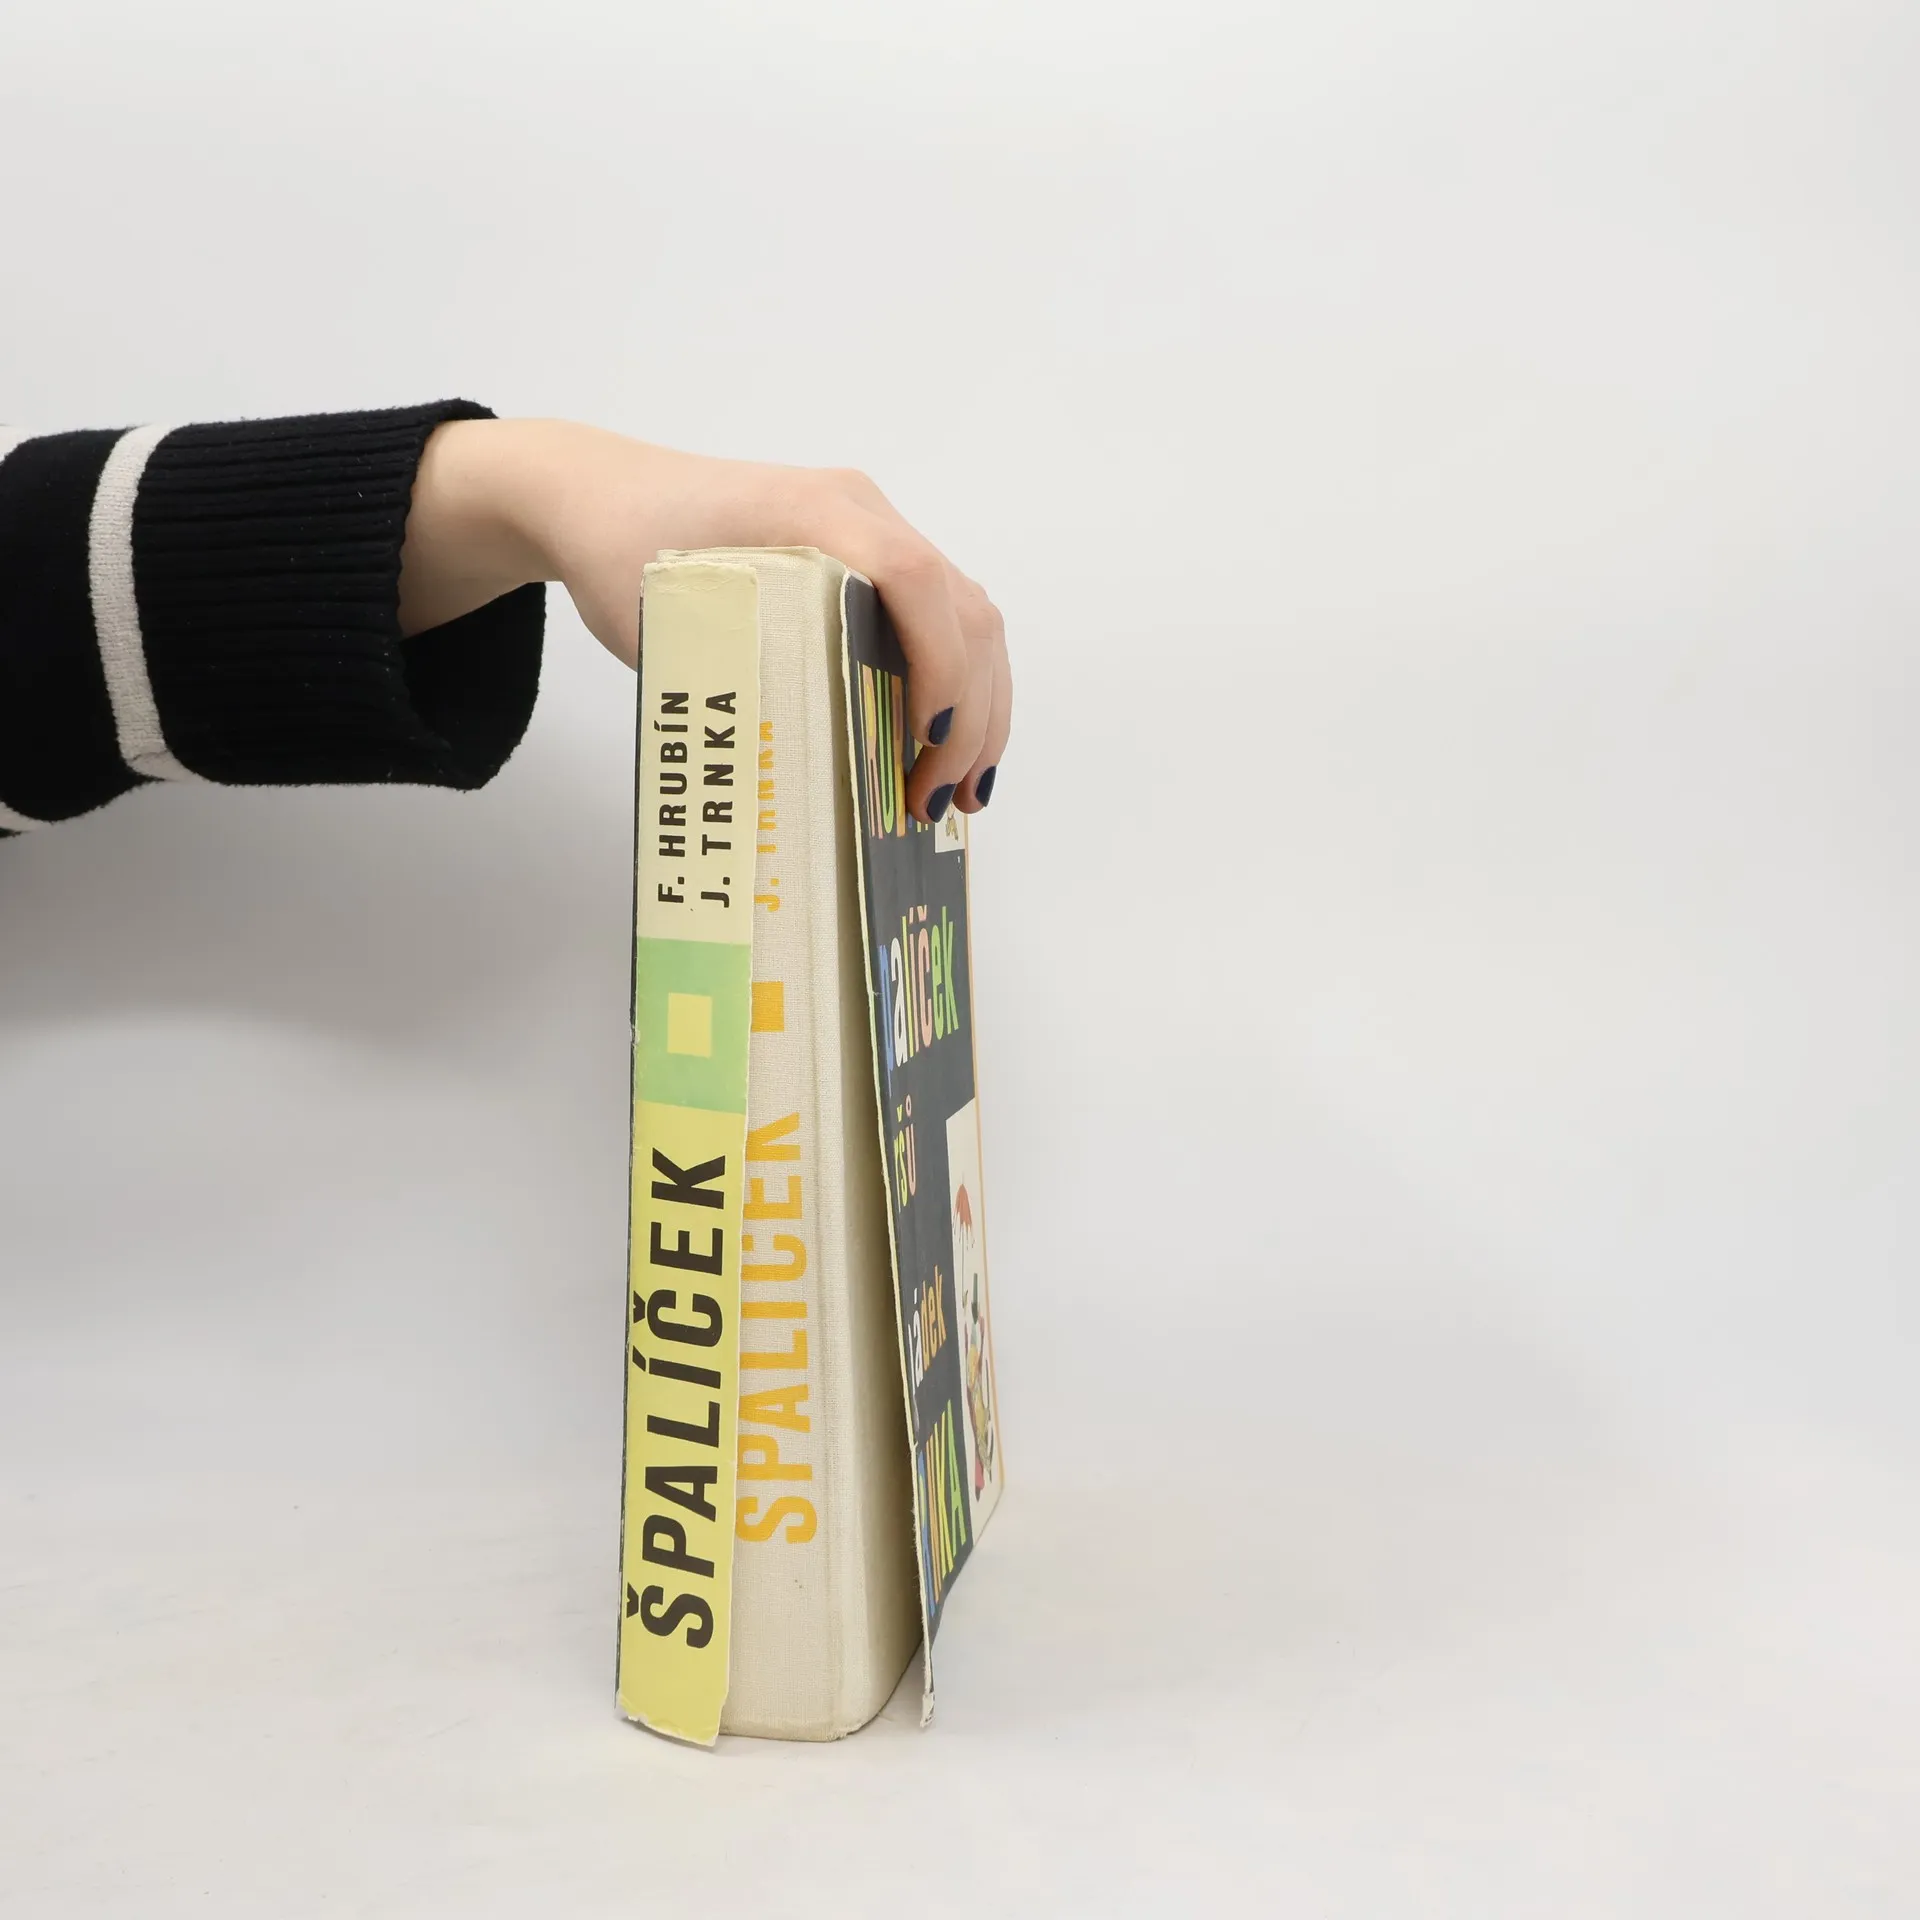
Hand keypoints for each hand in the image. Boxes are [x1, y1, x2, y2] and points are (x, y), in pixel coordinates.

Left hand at [398, 419, 1008, 818]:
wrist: (598, 494)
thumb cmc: (622, 554)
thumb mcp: (673, 618)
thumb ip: (737, 677)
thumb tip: (800, 788)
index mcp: (815, 512)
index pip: (913, 579)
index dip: (939, 665)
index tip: (929, 744)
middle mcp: (859, 511)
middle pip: (961, 605)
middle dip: (971, 712)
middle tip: (942, 800)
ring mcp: (871, 527)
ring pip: (967, 613)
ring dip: (980, 703)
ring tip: (964, 789)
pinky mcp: (868, 552)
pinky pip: (943, 613)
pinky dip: (960, 679)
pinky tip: (947, 743)